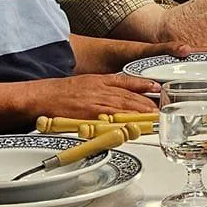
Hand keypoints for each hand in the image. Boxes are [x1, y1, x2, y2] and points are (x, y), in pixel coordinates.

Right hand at [27, 74, 161, 120]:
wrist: (44, 97)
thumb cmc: (64, 92)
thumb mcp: (90, 81)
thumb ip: (109, 85)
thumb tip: (126, 90)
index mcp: (103, 80)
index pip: (130, 83)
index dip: (146, 87)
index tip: (158, 90)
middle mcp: (103, 90)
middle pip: (131, 97)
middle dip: (149, 104)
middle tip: (163, 111)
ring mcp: (98, 104)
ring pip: (125, 108)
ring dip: (142, 114)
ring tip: (155, 119)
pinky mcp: (91, 116)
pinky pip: (112, 120)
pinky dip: (125, 123)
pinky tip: (135, 126)